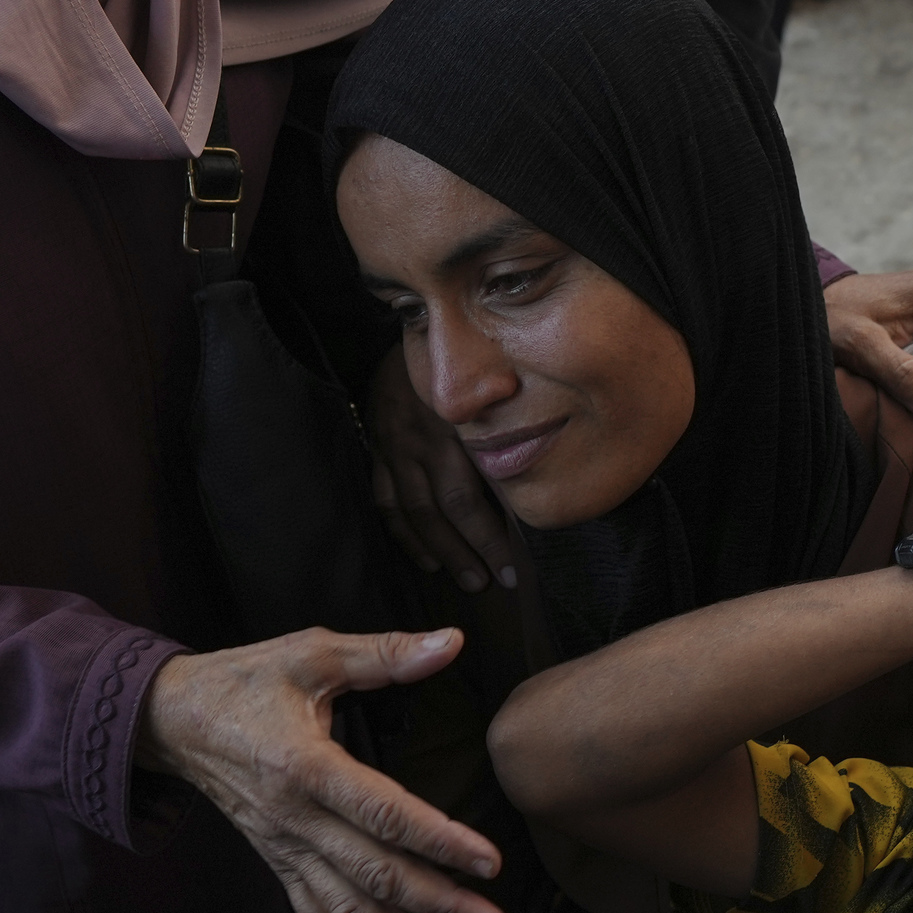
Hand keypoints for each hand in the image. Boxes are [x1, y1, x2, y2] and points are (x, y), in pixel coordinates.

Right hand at [141, 628, 509, 912]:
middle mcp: (294, 820)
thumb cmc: (245, 681)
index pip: (382, 814)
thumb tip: (450, 642)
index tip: (489, 863)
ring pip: (348, 912)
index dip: (438, 841)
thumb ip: (383, 654)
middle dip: (439, 908)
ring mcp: (284, 849)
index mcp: (306, 767)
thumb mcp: (310, 653)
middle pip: (374, 876)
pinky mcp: (276, 864)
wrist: (169, 720)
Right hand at [364, 345, 517, 590]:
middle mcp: (419, 440)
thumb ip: (505, 430)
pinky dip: (403, 533)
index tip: (514, 571)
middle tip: (494, 583)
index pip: (470, 499)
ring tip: (466, 578)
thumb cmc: (467, 358)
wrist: (412, 329)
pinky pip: (385, 499)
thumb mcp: (492, 386)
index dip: (491, 539)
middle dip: (470, 551)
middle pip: (443, 510)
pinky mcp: (375, 446)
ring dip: (438, 550)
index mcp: (452, 427)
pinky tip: (423, 557)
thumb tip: (536, 481)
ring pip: (411, 511)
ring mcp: (393, 445)